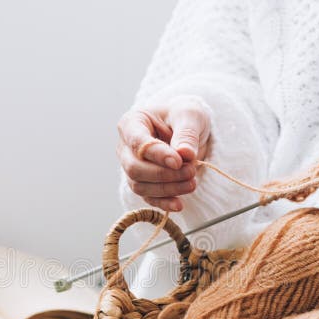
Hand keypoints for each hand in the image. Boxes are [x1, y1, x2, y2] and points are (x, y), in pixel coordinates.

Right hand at [117, 96, 210, 211]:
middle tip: (190, 171)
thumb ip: (186, 133)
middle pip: (134, 168)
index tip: (179, 161)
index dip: (157, 154)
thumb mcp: (190, 115)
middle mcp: (126, 147)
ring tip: (192, 183)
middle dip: (163, 174)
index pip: (137, 143)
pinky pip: (148, 197)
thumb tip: (184, 153)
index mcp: (132, 123)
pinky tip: (179, 204)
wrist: (189, 129)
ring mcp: (132, 167)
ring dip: (167, 189)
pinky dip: (164, 203)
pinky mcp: (143, 183)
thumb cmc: (184, 116)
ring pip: (140, 186)